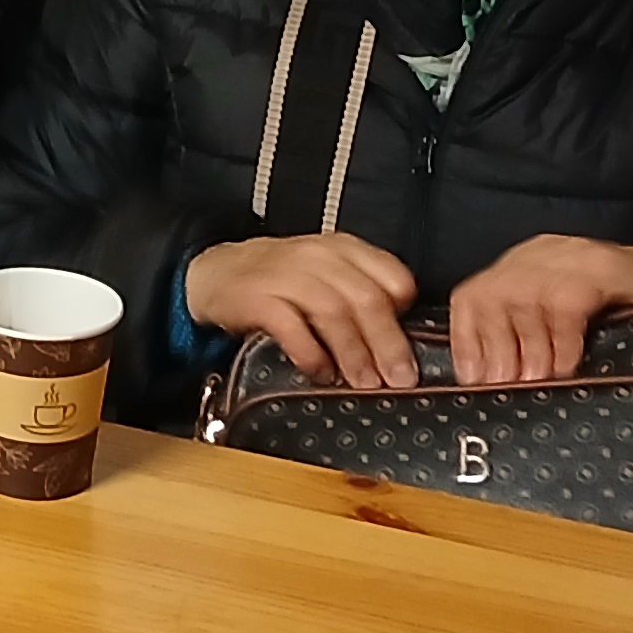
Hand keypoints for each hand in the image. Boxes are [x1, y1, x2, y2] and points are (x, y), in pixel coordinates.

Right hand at [185, 233, 422, 389]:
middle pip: (366, 299)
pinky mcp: (257, 297)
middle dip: (388, 343)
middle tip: (400, 378)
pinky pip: (291, 326)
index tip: (415, 345)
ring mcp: (286, 274)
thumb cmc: (281, 280)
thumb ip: (361, 294)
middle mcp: (318, 256)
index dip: (407, 313)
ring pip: (333, 312)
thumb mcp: (326, 275)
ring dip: (353, 352)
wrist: (217, 272)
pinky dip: (310, 353)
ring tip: (364, 383)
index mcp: (344, 249)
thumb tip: (400, 340)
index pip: (391, 275)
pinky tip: (320, 373)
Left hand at [442, 236, 632, 384]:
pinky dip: (562, 341)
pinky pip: (567, 302)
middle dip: (495, 351)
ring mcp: (572, 256)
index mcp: (522, 268)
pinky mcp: (603, 266)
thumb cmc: (624, 314)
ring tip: (537, 385)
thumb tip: (498, 389)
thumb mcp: (566, 327)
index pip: (472, 299)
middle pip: (491, 298)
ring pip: (524, 299)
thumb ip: (532, 344)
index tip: (472, 383)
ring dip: (528, 350)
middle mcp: (539, 256)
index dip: (467, 343)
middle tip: (507, 391)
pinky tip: (569, 368)